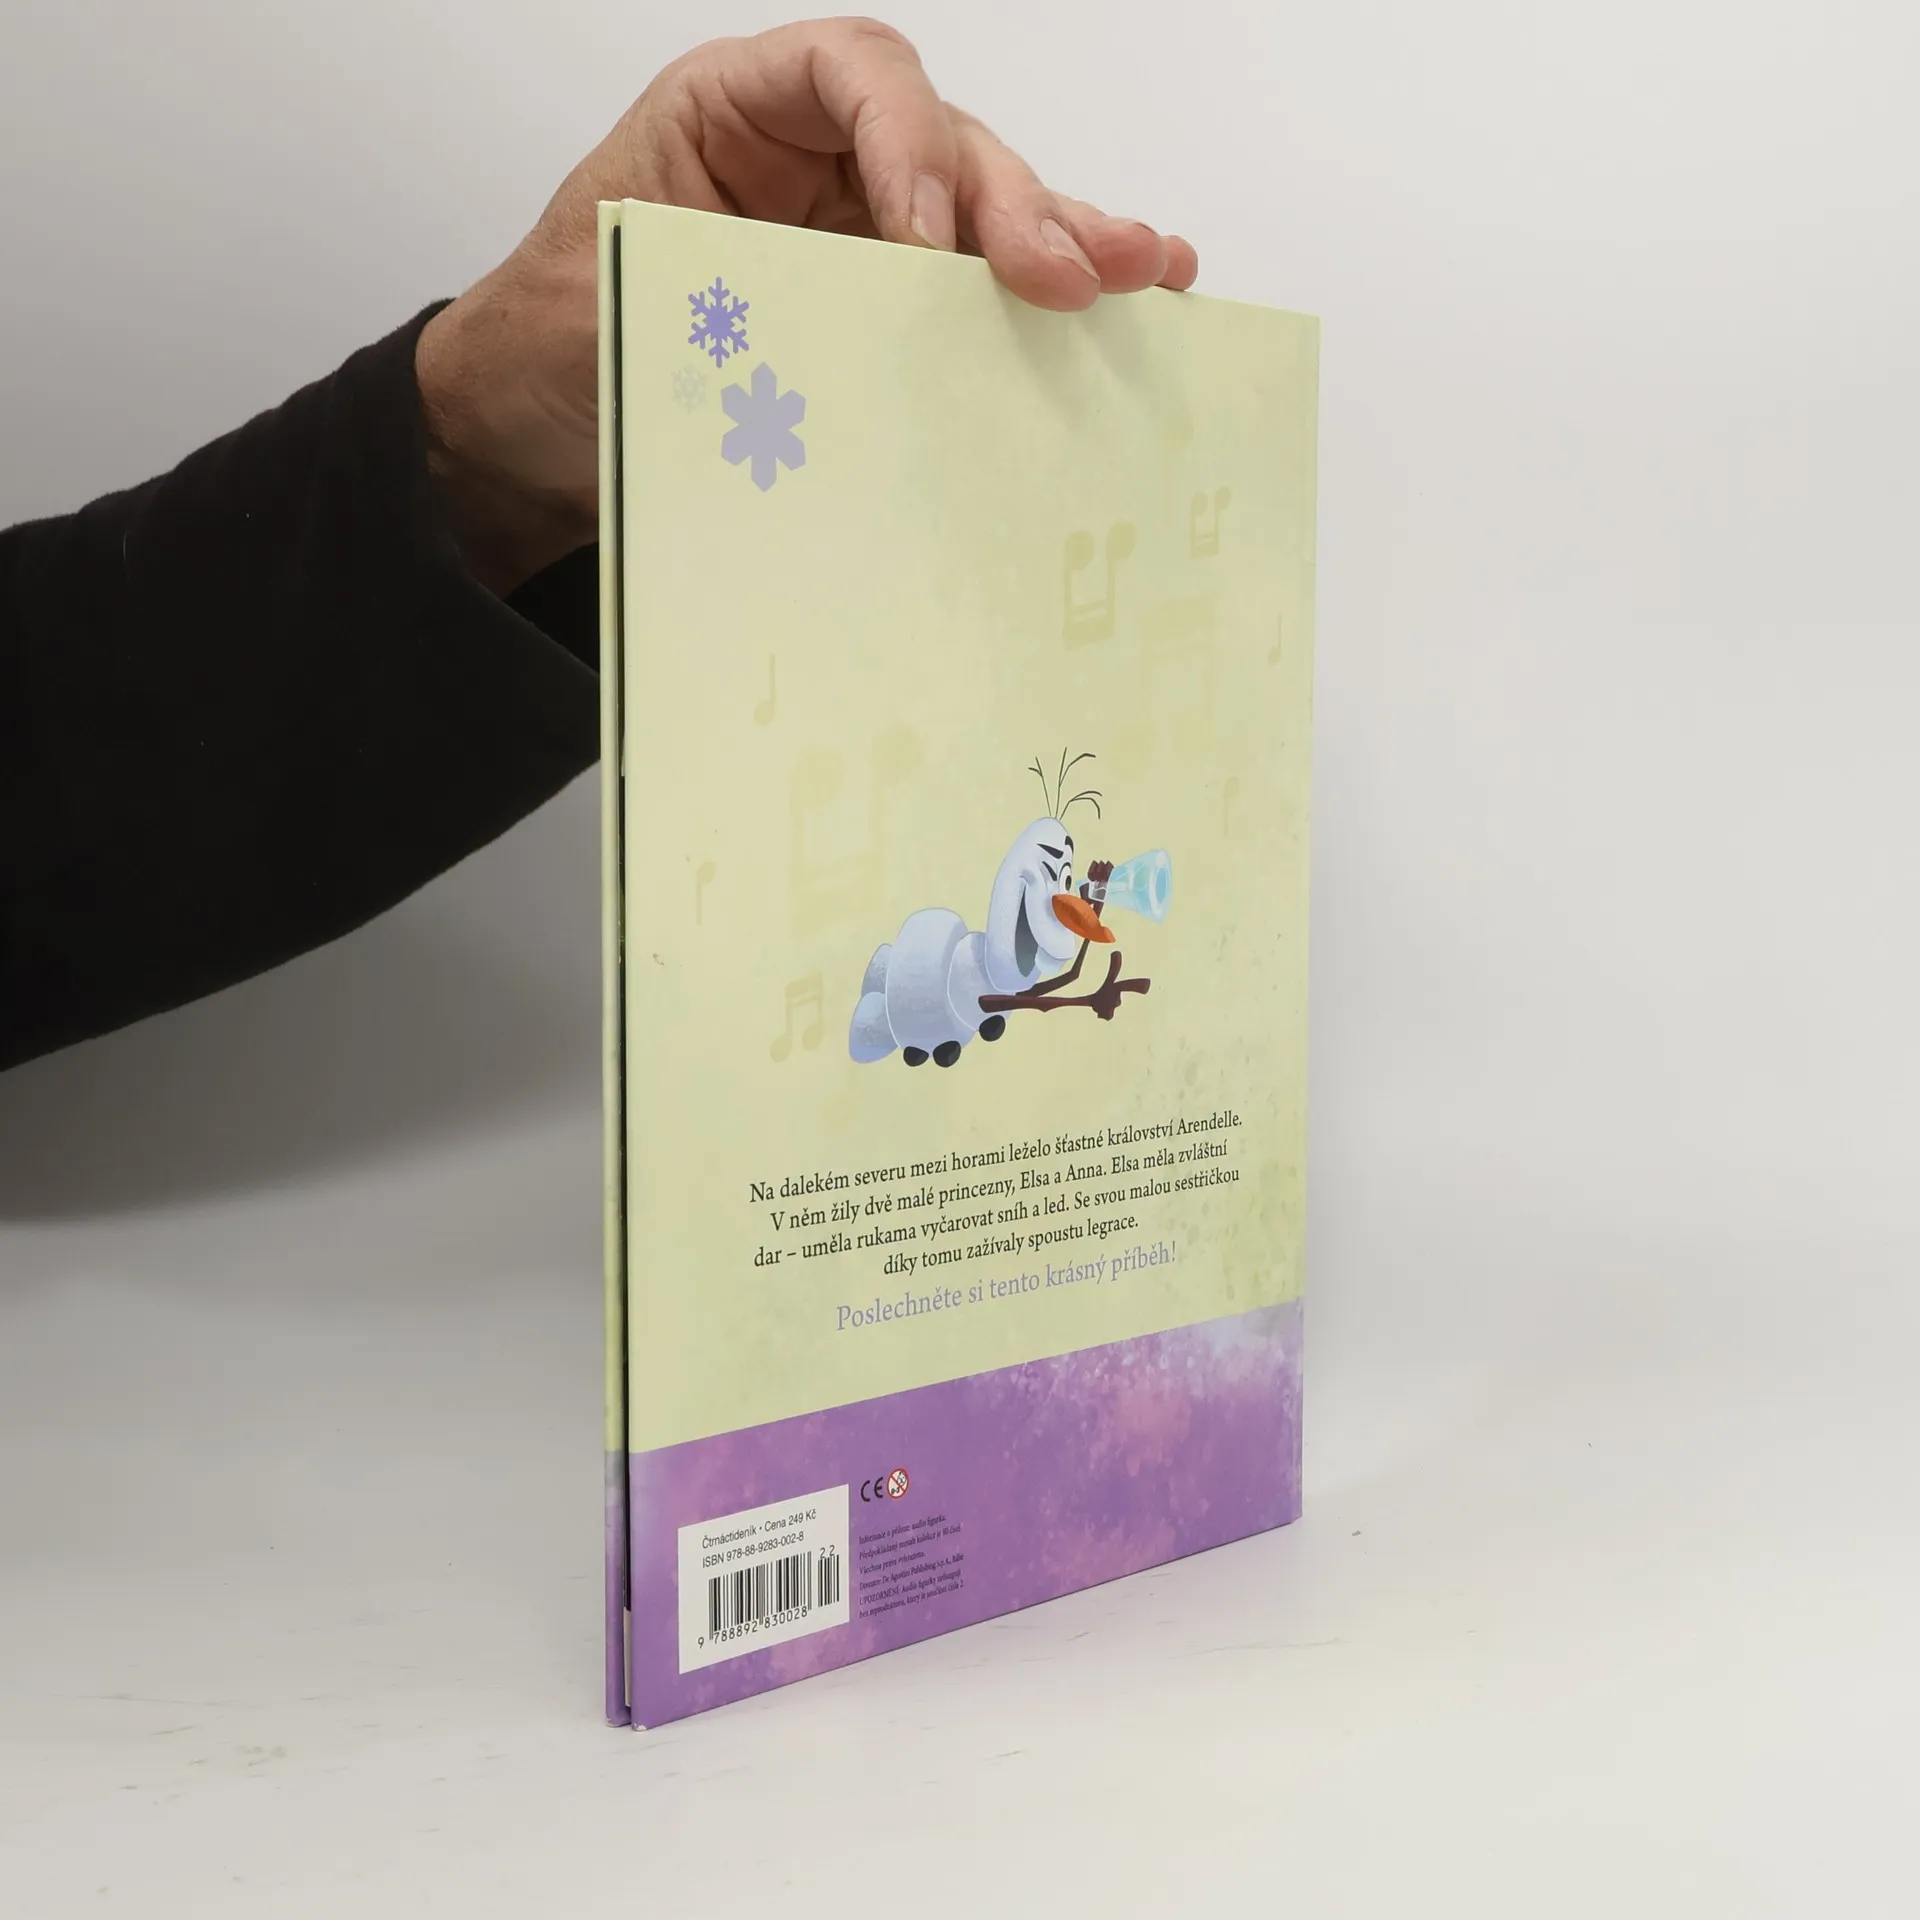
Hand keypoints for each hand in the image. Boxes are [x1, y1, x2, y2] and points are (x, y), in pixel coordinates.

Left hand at [415, 17, 1198, 594]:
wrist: (527, 430)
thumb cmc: (550, 350)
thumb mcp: (620, 311)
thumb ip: (739, 304)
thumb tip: (859, 340)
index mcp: (727, 118)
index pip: (845, 77)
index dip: (906, 145)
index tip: (926, 248)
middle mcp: (807, 159)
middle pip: (938, 143)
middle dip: (1009, 208)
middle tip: (1064, 279)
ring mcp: (855, 232)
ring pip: (977, 212)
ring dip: (1061, 240)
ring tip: (1145, 273)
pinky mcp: (881, 310)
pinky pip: (973, 290)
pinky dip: (1044, 293)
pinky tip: (1133, 297)